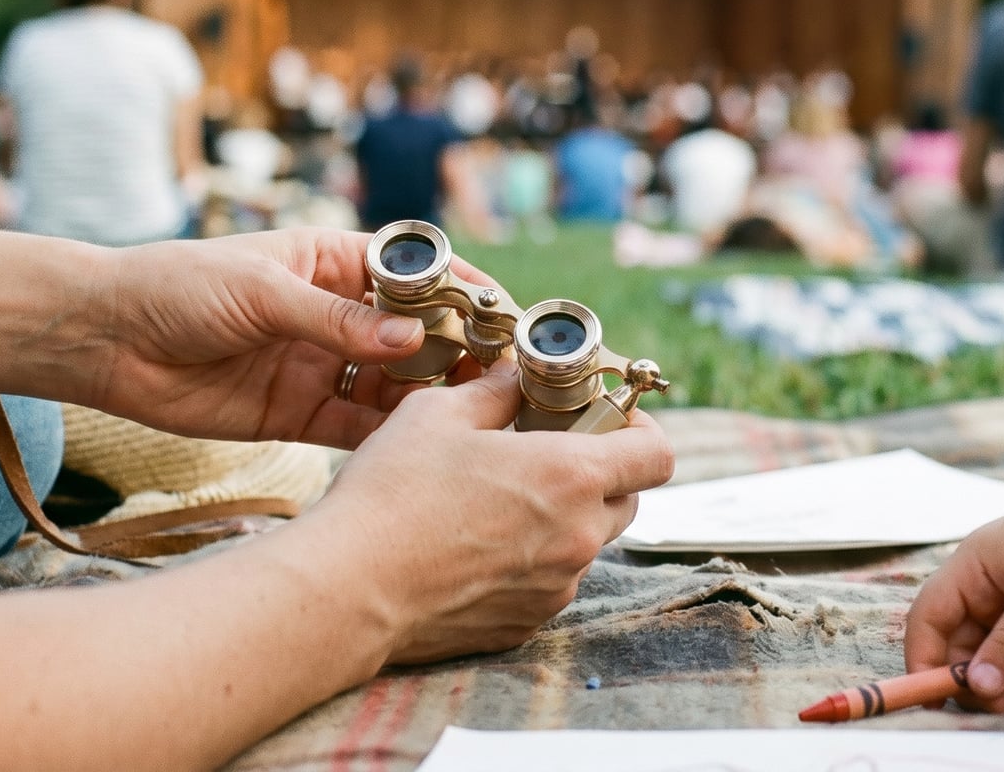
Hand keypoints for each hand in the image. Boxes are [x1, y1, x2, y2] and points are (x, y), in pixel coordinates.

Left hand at [90, 228, 498, 446]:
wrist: (104, 340)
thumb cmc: (176, 287)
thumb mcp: (259, 291)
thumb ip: (336, 319)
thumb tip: (414, 338)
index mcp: (332, 263)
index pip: (415, 273)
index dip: (463, 292)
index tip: (508, 316)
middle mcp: (336, 314)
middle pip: (416, 334)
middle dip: (460, 353)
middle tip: (506, 380)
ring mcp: (320, 364)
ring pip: (394, 384)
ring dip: (432, 400)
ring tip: (477, 419)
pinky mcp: (297, 413)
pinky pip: (356, 426)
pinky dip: (389, 437)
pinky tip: (423, 449)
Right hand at [312, 361, 675, 664]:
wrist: (346, 589)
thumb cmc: (391, 495)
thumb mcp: (438, 414)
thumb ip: (494, 391)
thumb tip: (514, 378)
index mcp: (571, 476)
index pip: (657, 455)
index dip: (641, 430)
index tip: (607, 419)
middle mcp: (578, 537)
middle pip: (625, 499)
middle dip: (598, 472)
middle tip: (545, 452)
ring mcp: (555, 588)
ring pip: (585, 543)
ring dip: (561, 519)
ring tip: (499, 501)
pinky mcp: (526, 624)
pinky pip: (549, 582)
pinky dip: (529, 561)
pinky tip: (475, 546)